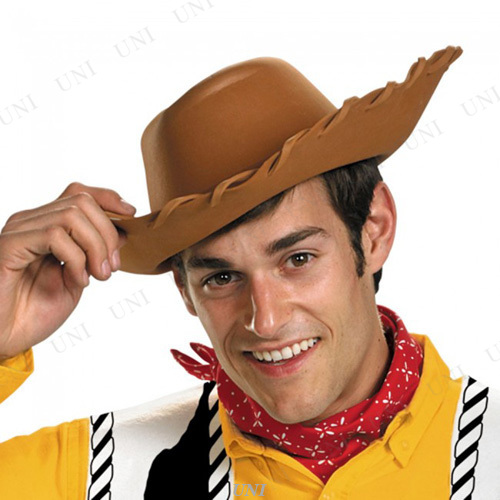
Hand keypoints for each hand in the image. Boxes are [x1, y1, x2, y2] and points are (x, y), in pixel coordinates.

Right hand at [0, 182, 136, 360]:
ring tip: (97, 275)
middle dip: (107, 233)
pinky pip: (54, 235)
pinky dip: (76, 258)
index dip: (108, 199)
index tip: (131, 215)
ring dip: (95, 247)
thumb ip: (96, 254)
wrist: (4, 338)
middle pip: (81, 201)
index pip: (79, 193)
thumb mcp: (79, 278)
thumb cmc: (34, 311)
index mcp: (46, 226)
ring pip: (72, 215)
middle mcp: (31, 223)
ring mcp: (19, 232)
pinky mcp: (9, 245)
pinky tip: (77, 280)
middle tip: (111, 266)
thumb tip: (122, 233)